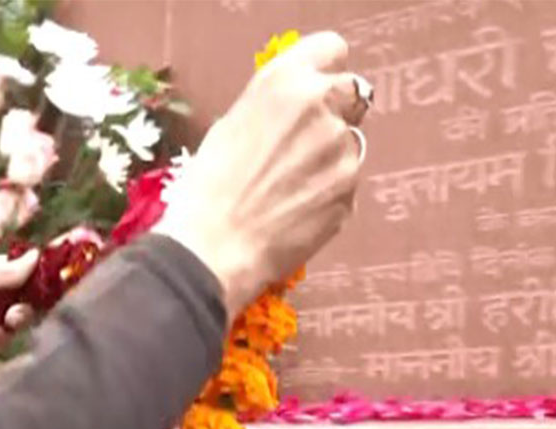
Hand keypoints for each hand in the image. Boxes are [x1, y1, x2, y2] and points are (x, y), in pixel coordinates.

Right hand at [154, 32, 366, 315]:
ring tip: (286, 190)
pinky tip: (293, 210)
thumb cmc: (205, 192)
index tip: (313, 90)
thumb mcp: (229, 127)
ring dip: (327, 160)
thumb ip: (273, 107)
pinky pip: (345, 183)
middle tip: (299, 148)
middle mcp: (321, 106)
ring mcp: (341, 149)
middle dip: (333, 114)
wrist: (210, 250)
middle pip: (350, 94)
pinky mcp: (350, 190)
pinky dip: (326, 194)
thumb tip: (292, 109)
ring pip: (347, 143)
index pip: (331, 51)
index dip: (322, 72)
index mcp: (285, 82)